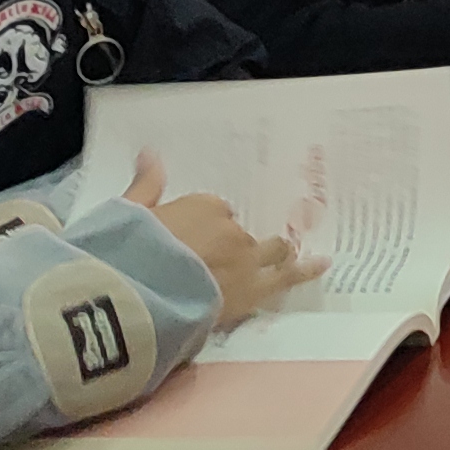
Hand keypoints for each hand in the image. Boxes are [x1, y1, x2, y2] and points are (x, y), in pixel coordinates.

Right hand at [125, 155, 323, 328]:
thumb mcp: (129, 212)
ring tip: (289, 252)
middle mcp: (231, 229)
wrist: (138, 296)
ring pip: (271, 251)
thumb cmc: (126, 251)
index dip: (205, 227)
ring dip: (276, 252)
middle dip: (235, 242)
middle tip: (226, 253)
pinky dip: (306, 270)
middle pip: (240, 233)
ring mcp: (246, 261)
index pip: (214, 211)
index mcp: (203, 206)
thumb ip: (146, 184)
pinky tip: (323, 264)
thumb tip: (149, 153)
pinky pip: (287, 278)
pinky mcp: (253, 292)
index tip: (195, 238)